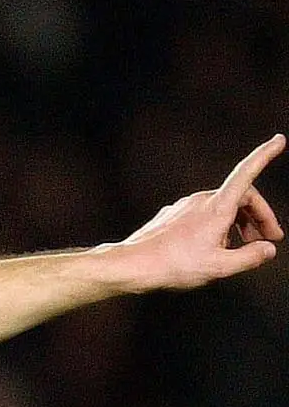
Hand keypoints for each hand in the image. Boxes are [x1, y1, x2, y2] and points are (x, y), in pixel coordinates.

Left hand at [115, 134, 285, 290]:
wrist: (132, 265)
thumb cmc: (173, 265)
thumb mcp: (219, 266)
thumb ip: (250, 257)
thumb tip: (267, 249)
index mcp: (217, 207)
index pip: (246, 174)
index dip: (264, 156)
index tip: (278, 141)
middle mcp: (200, 200)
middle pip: (241, 197)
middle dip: (259, 216)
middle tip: (268, 238)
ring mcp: (184, 206)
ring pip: (222, 207)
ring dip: (239, 223)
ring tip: (242, 246)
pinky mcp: (172, 215)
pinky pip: (202, 215)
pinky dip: (218, 226)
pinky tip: (213, 247)